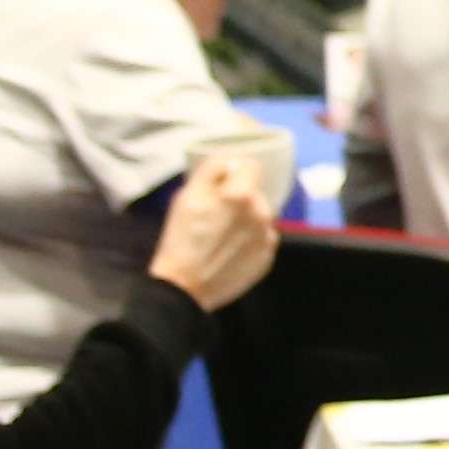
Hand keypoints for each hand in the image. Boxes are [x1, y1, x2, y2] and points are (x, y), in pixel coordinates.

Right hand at [147, 166, 280, 310]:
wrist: (184, 286)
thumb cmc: (182, 238)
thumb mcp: (188, 195)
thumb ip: (213, 169)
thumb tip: (231, 161)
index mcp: (241, 195)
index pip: (251, 166)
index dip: (234, 171)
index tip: (221, 183)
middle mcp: (261, 214)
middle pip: (255, 192)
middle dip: (238, 197)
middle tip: (215, 213)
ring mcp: (266, 237)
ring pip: (259, 215)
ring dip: (245, 218)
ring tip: (221, 234)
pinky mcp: (266, 257)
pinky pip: (261, 237)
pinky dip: (249, 238)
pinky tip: (229, 248)